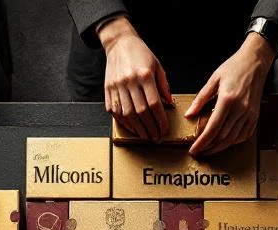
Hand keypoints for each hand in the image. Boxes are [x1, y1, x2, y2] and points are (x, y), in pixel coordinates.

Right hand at [98, 17, 170, 141]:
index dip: (160, 120)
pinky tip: (132, 128)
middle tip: (156, 138)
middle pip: (141, 112)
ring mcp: (116, 86)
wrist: (119, 43)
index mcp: (144, 75)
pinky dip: (124, 122)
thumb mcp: (157, 66)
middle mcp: (129, 81)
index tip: (164, 130)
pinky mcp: (108, 89)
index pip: (154, 104)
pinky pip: (115, 111)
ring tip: (145, 136)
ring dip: (137, 129)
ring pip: (127, 114)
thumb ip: (163, 86)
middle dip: (150, 128)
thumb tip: (169, 104)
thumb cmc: (140, 54)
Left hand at [188, 33, 273, 155]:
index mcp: (227, 99)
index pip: (212, 128)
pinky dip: (234, 142)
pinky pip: (244, 135)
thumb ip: (201, 99)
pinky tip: (225, 143)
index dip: (202, 142)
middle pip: (222, 137)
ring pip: (233, 139)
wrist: (255, 61)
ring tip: (209, 150)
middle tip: (199, 152)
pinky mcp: (255, 115)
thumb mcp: (213, 79)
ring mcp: (250, 114)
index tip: (194, 149)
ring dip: (220, 147)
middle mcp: (240, 109)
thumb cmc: (234, 67)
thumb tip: (189, 114)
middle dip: (209, 147)